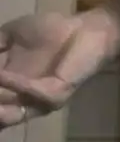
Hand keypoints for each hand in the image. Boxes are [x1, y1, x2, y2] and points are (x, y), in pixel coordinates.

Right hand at [0, 8, 119, 130]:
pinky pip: (32, 94)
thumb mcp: (12, 36)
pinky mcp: (57, 93)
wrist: (89, 29)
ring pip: (10, 112)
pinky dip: (14, 85)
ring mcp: (40, 100)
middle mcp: (24, 101)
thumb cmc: (54, 32)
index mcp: (12, 89)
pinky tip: (2, 74)